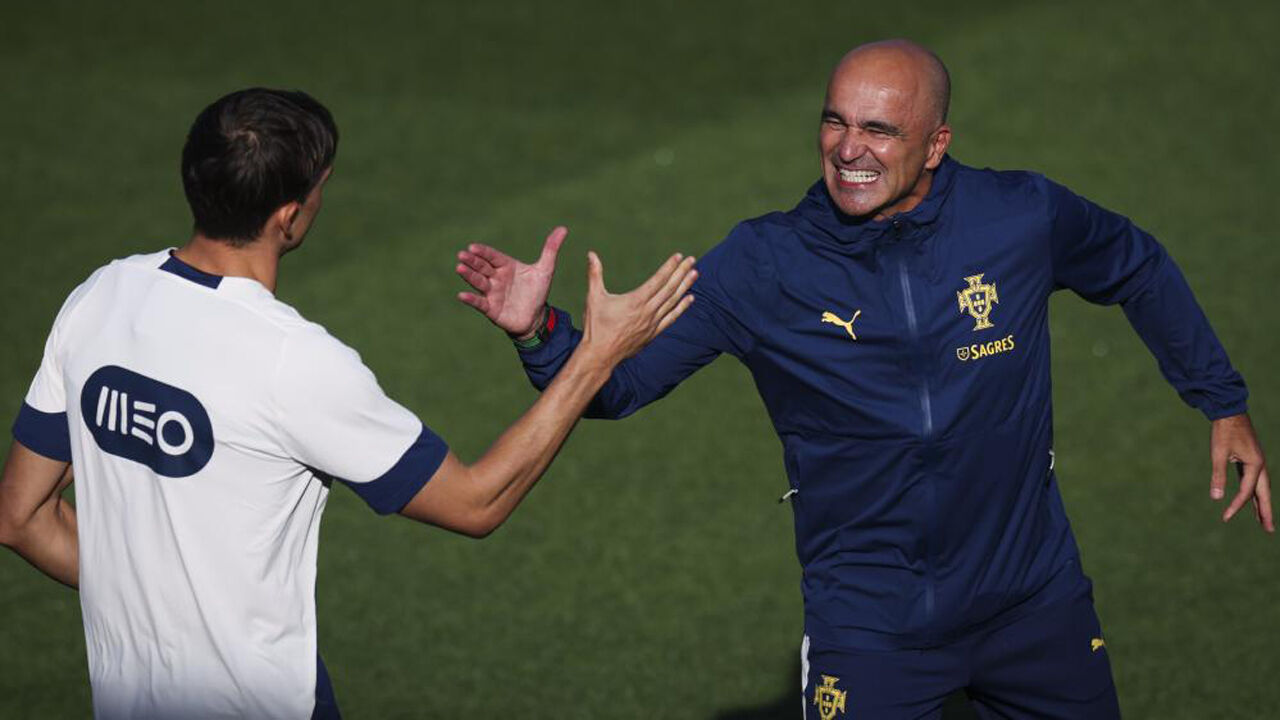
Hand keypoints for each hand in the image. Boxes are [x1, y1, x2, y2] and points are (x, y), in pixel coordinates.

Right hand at [456, 227, 565, 337]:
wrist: (536, 317)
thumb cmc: (537, 292)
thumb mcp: (545, 270)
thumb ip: (551, 249)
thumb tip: (563, 229)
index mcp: (506, 266)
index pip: (492, 256)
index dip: (483, 252)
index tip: (473, 246)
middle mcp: (496, 278)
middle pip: (482, 267)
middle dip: (472, 261)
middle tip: (462, 254)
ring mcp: (492, 293)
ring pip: (478, 282)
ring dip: (468, 276)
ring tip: (459, 268)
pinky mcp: (491, 308)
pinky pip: (479, 303)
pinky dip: (471, 299)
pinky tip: (461, 295)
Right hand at [579, 251, 696, 364]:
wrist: (600, 355)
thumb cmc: (596, 325)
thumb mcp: (593, 297)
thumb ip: (594, 274)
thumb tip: (591, 253)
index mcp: (635, 301)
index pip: (658, 280)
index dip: (669, 267)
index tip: (679, 256)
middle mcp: (647, 312)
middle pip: (669, 289)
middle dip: (681, 273)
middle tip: (692, 260)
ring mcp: (652, 323)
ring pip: (673, 302)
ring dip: (685, 287)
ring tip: (695, 274)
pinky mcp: (653, 334)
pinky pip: (671, 318)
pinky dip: (682, 308)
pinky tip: (690, 298)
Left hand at [1209, 413, 1272, 532]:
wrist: (1230, 412)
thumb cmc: (1224, 432)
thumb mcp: (1218, 454)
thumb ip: (1218, 476)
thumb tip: (1216, 497)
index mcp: (1255, 464)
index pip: (1246, 491)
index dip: (1236, 506)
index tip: (1225, 517)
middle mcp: (1260, 465)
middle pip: (1264, 494)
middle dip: (1265, 512)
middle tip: (1269, 530)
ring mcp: (1258, 463)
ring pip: (1261, 489)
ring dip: (1261, 504)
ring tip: (1263, 521)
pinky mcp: (1252, 460)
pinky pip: (1255, 482)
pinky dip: (1254, 493)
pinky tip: (1251, 500)